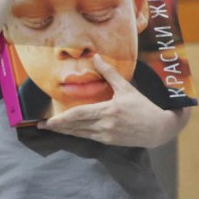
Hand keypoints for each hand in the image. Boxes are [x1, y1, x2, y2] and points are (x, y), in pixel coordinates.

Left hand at [37, 54, 188, 147]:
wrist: (158, 129)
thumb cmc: (143, 107)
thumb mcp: (127, 88)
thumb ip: (109, 73)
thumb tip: (96, 57)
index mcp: (109, 110)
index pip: (79, 115)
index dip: (62, 118)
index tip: (48, 120)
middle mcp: (105, 125)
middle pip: (75, 126)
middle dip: (57, 126)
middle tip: (41, 125)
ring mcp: (106, 135)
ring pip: (79, 133)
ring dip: (64, 131)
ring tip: (51, 127)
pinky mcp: (109, 141)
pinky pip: (88, 137)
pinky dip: (76, 133)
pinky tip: (69, 131)